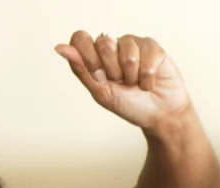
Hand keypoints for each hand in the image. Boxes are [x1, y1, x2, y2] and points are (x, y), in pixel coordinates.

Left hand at [55, 32, 193, 132]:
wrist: (160, 117)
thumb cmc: (130, 106)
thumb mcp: (101, 92)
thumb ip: (81, 69)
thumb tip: (59, 48)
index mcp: (96, 54)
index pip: (81, 38)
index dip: (89, 58)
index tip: (100, 77)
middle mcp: (113, 45)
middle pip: (104, 43)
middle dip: (113, 71)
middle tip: (121, 82)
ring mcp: (133, 44)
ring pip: (127, 52)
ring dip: (132, 76)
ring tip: (136, 83)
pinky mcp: (152, 47)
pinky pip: (147, 56)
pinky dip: (148, 77)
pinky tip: (150, 82)